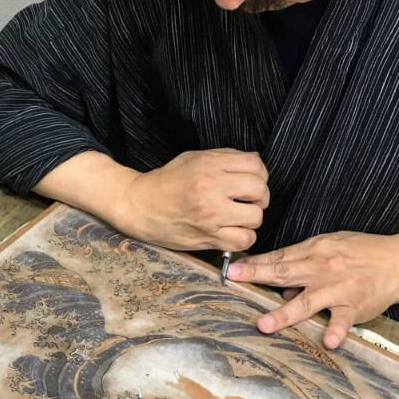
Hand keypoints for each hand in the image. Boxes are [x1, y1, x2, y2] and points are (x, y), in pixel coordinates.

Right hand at [116, 149, 268, 250]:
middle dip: (259, 197)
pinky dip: (243, 237)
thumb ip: (224, 159)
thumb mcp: (193, 158)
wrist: (138, 205)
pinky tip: (232, 232)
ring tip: (237, 218)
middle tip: (248, 201)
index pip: (255, 165)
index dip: (260, 174)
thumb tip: (254, 166)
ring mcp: (210, 215)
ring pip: (255, 218)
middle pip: (259, 190)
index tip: (251, 183)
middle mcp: (211, 188)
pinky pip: (243, 241)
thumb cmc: (166, 181)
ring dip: (251, 219)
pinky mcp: (207, 238)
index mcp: (209, 165)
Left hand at [224, 231, 398, 348]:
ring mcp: (339, 288)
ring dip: (285, 313)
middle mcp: (324, 268)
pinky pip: (344, 321)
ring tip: (264, 324)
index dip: (255, 263)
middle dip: (257, 276)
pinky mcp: (356, 306)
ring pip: (308, 301)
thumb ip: (305, 262)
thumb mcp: (331, 246)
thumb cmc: (363, 252)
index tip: (232, 268)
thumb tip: (281, 285)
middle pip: (285, 273)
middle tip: (234, 280)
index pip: (280, 257)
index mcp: (316, 250)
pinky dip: (336, 331)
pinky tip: (328, 341)